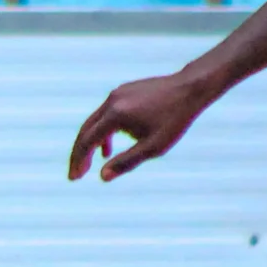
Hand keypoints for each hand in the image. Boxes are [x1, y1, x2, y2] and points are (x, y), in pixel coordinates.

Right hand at [67, 70, 216, 182]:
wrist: (192, 87)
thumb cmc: (175, 119)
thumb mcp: (153, 147)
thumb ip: (126, 162)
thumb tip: (102, 177)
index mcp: (115, 115)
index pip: (87, 141)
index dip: (79, 162)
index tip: (74, 178)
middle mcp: (111, 101)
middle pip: (85, 130)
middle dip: (80, 153)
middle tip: (77, 173)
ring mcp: (116, 93)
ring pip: (96, 121)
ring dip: (93, 142)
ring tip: (98, 159)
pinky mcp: (124, 90)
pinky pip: (107, 113)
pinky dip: (105, 129)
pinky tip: (112, 142)